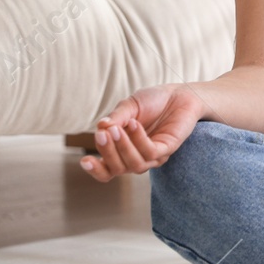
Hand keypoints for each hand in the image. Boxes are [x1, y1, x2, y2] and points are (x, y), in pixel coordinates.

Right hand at [80, 83, 206, 181]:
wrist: (178, 94)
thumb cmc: (152, 101)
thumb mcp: (129, 107)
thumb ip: (115, 119)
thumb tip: (101, 127)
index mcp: (123, 151)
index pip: (107, 170)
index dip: (95, 170)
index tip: (84, 161)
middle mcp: (137, 157)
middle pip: (117, 169)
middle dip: (107, 153)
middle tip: (102, 134)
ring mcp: (153, 156)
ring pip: (134, 165)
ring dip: (122, 147)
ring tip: (117, 128)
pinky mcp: (167, 149)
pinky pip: (150, 152)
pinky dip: (138, 139)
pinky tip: (133, 124)